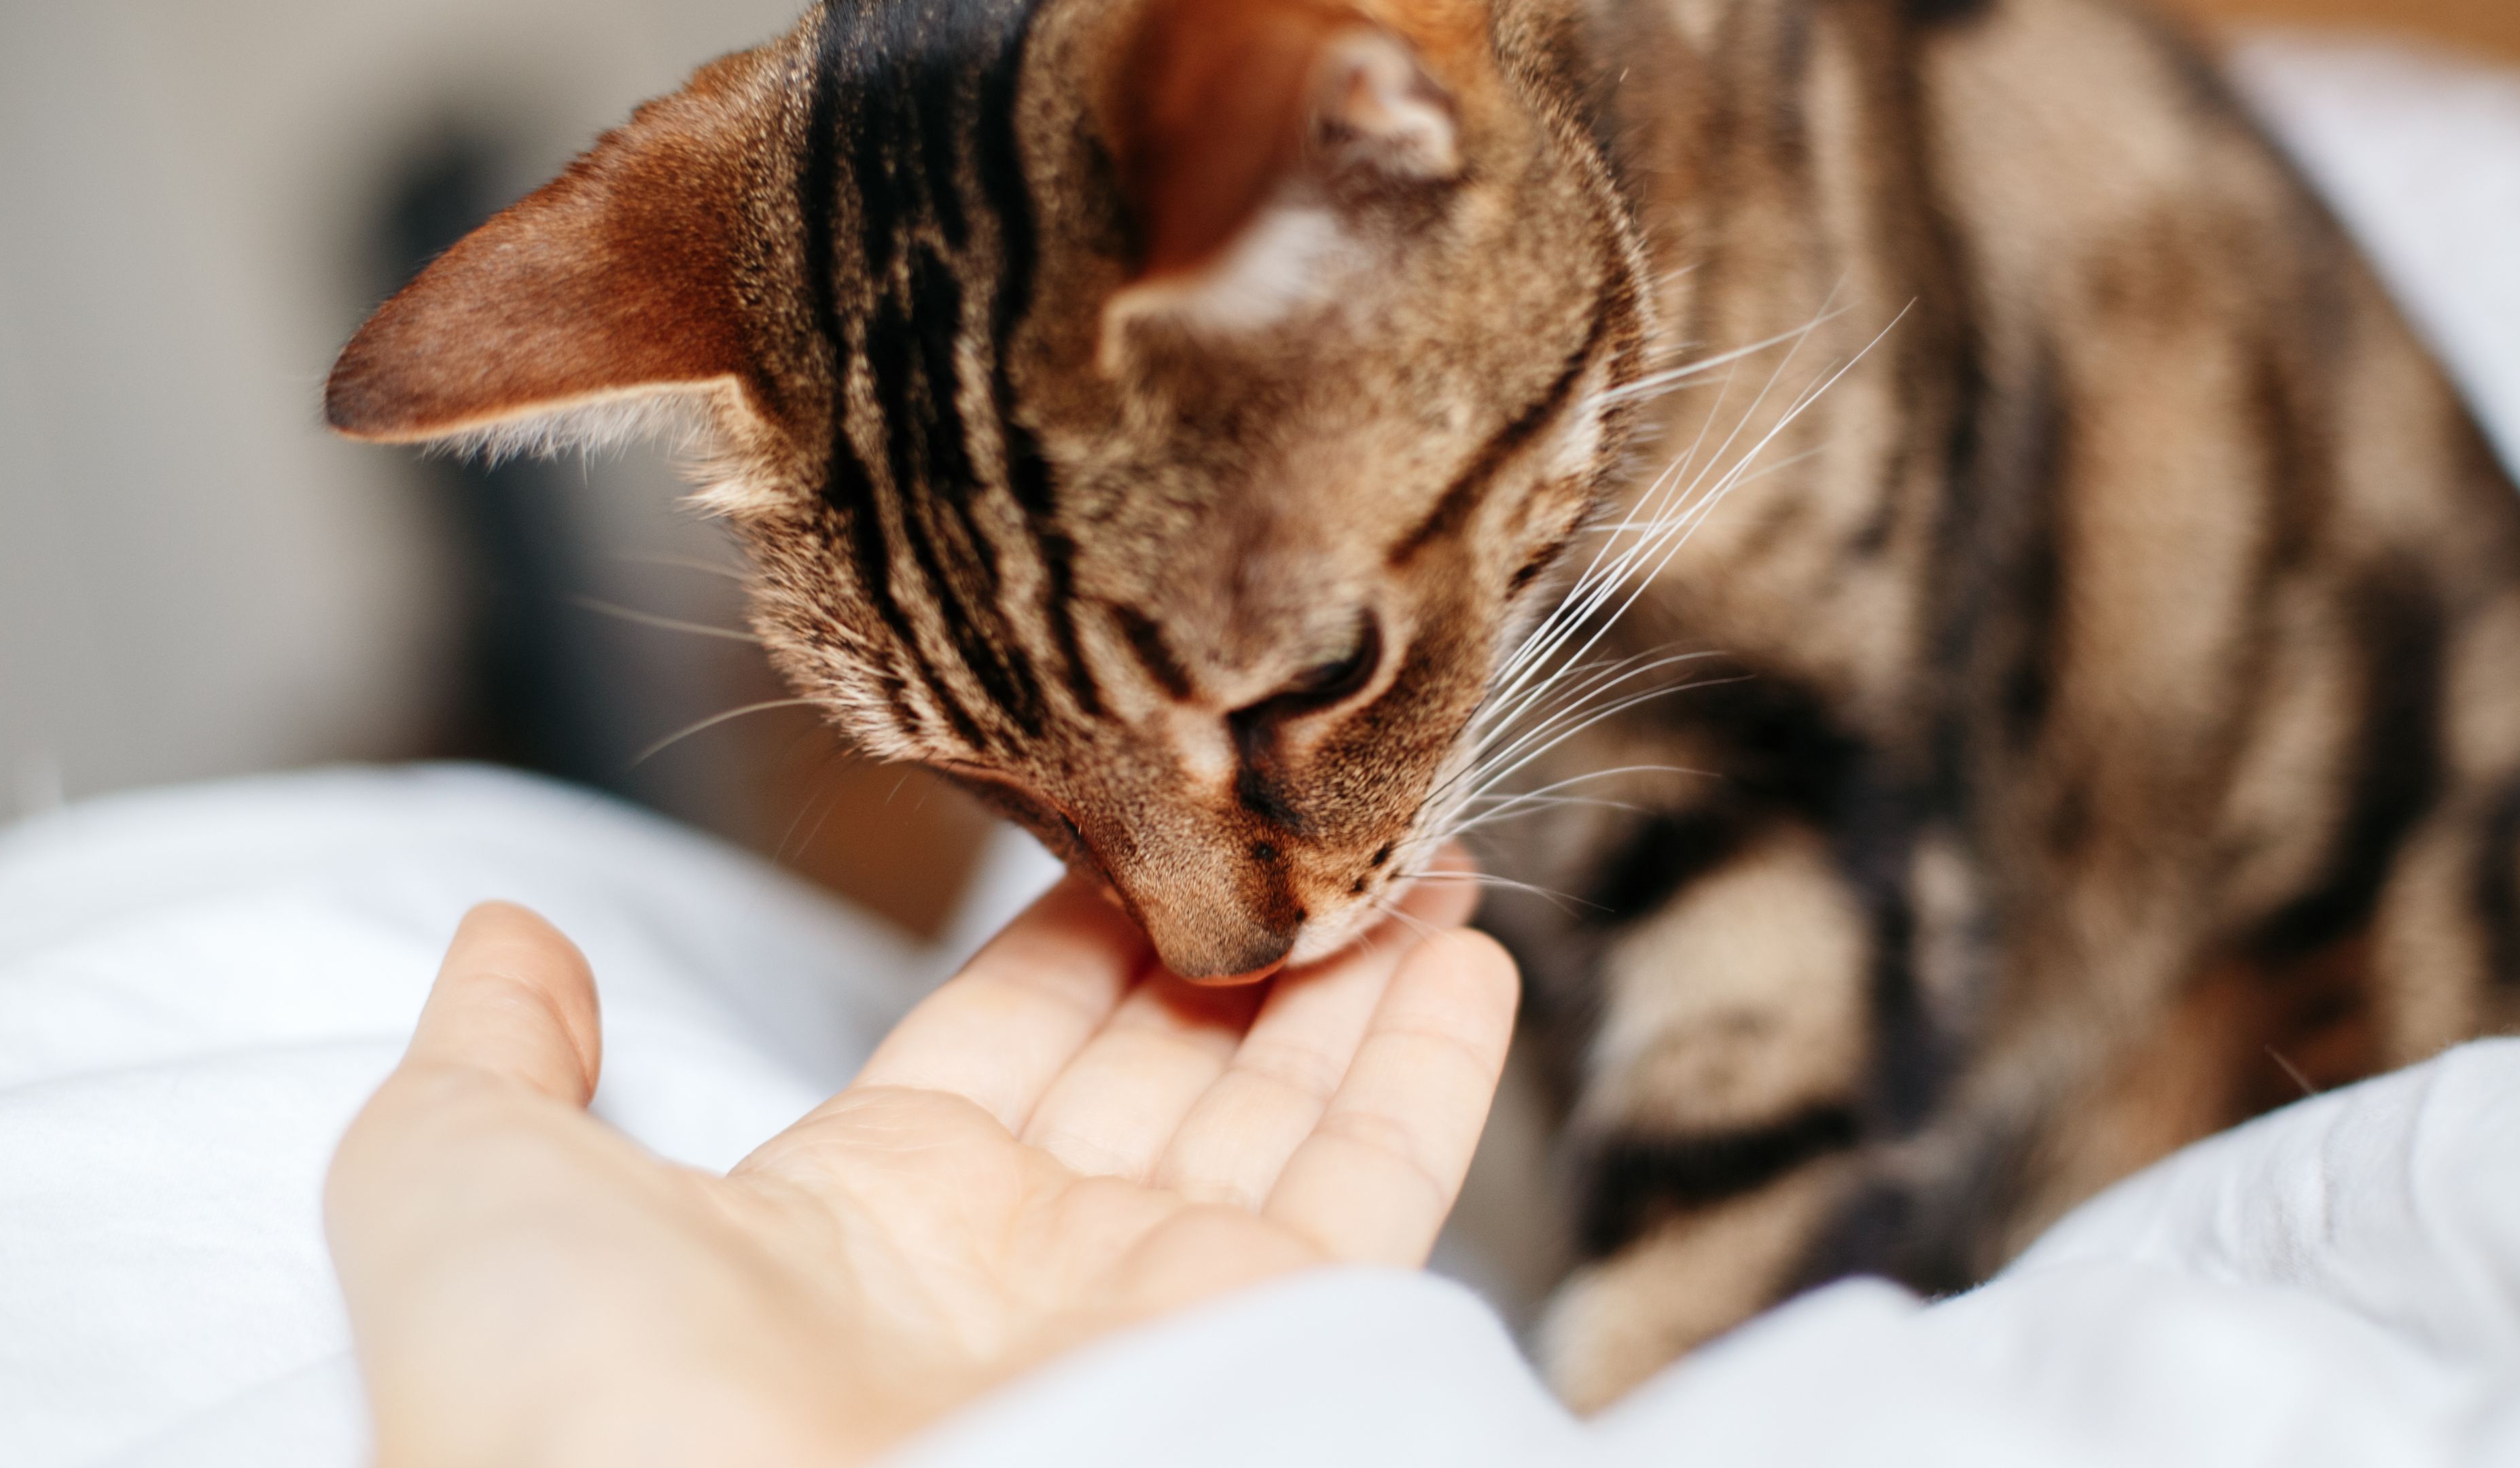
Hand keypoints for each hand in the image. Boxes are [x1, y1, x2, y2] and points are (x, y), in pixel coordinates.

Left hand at [325, 868, 1517, 1467]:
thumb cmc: (568, 1406)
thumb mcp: (467, 1186)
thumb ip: (497, 1055)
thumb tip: (505, 935)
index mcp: (865, 1214)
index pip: (1013, 1029)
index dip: (1088, 922)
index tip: (1151, 808)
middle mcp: (1025, 1266)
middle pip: (1171, 1062)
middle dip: (1248, 934)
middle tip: (1325, 809)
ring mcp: (1150, 1315)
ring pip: (1287, 1115)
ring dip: (1361, 980)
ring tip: (1429, 851)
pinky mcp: (1258, 1350)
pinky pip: (1368, 1198)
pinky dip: (1427, 1077)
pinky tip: (1466, 958)